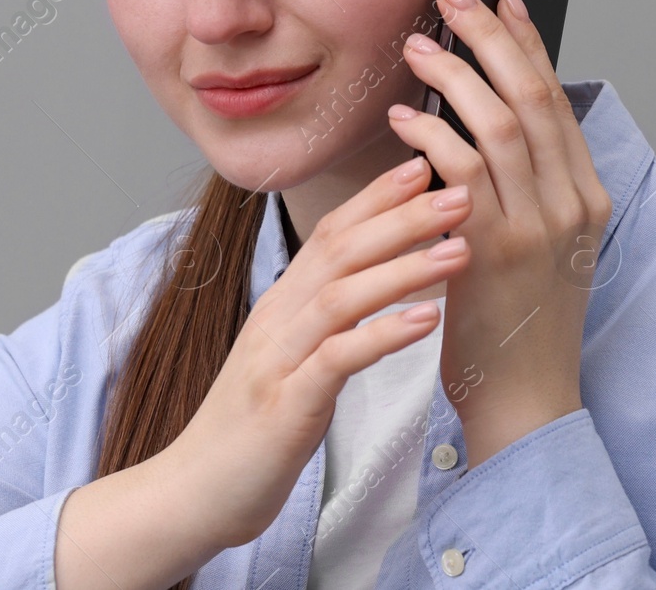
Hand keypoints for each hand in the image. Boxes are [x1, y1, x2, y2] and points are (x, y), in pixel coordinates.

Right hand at [157, 158, 472, 551]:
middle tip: (457, 190)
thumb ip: (320, 322)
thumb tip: (365, 288)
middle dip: (401, 216)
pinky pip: (338, 358)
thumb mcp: (287, 360)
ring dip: (403, 266)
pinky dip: (382, 334)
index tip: (422, 165)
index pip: (329, 234)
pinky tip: (425, 320)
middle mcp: (277, 319)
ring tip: (459, 248)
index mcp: (280, 305)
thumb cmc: (250, 428)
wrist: (196, 489)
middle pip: (339, 250)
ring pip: (341, 294)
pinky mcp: (286, 403)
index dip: (375, 198)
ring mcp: (277, 358)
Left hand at [386, 0, 613, 467]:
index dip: (525, 44)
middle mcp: (568, 203)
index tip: (498, 1)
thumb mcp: (536, 242)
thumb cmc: (514, 319)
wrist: (521, 395)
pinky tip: (402, 118)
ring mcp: (535, 226)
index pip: (556, 98)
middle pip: (532, 95)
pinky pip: (461, 173)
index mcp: (582, 195)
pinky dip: (430, 135)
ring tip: (416, 47)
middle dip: (488, 37)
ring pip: (500, 123)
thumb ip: (519, 183)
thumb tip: (481, 118)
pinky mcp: (493, 249)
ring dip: (454, 77)